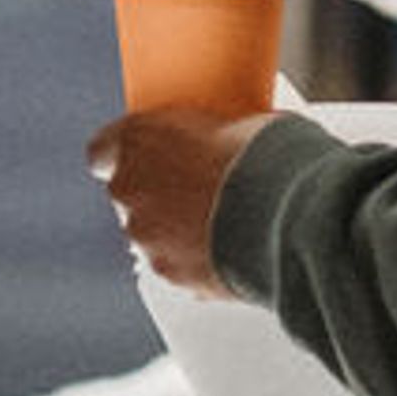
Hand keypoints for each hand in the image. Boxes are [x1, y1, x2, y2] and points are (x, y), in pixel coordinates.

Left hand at [84, 108, 272, 297]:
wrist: (293, 214)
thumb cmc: (271, 157)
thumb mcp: (240, 120)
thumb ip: (210, 135)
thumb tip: (226, 140)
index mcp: (138, 139)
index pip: (103, 151)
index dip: (126, 156)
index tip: (149, 157)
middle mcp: (130, 188)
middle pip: (129, 195)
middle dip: (158, 195)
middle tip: (201, 192)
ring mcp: (146, 236)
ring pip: (151, 235)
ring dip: (177, 233)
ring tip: (224, 227)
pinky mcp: (168, 274)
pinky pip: (175, 266)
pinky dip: (196, 262)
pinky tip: (231, 252)